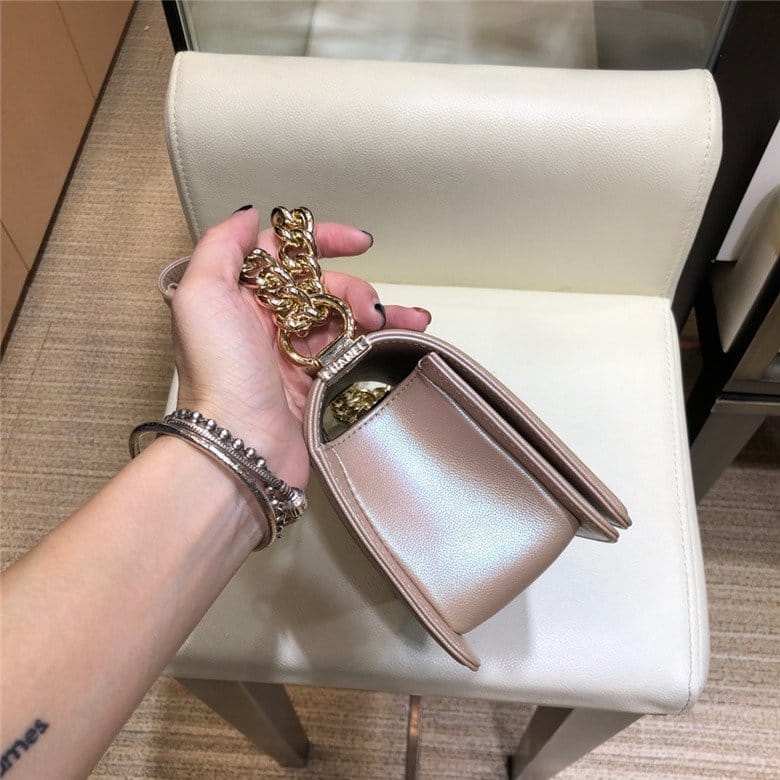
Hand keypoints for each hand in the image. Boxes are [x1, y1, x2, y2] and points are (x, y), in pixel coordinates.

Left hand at [169, 207, 430, 488]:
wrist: (240, 447)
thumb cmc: (218, 375)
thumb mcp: (202, 297)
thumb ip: (221, 247)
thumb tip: (249, 216)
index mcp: (239, 297)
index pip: (285, 254)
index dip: (322, 241)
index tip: (357, 242)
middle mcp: (264, 322)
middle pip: (322, 286)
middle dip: (352, 289)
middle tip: (367, 310)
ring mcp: (292, 354)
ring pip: (343, 318)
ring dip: (378, 313)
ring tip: (406, 321)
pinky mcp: (316, 383)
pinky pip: (353, 352)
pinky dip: (381, 343)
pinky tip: (403, 338)